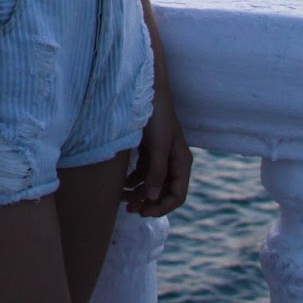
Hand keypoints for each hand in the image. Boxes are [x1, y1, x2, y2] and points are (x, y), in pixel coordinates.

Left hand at [125, 87, 191, 216]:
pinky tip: (121, 184)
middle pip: (164, 192)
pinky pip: (142, 172)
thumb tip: (152, 198)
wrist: (147, 90)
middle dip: (148, 203)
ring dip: (138, 193)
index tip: (145, 212)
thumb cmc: (157, 116)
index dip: (163, 207)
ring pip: (151, 183)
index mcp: (182, 163)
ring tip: (121, 200)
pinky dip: (133, 180)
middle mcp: (173, 162)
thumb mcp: (158, 146)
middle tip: (130, 210)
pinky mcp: (148, 150)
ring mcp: (160, 156)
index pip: (177, 195)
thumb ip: (156, 173)